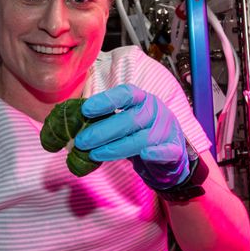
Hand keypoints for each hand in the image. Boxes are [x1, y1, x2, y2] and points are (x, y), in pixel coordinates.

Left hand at [76, 84, 191, 189]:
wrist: (169, 155)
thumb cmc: (139, 133)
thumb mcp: (125, 120)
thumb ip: (106, 119)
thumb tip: (74, 123)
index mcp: (142, 100)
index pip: (126, 94)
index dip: (106, 100)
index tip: (85, 110)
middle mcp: (155, 111)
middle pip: (130, 119)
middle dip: (103, 131)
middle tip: (81, 141)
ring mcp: (166, 130)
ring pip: (142, 139)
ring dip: (116, 148)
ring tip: (94, 155)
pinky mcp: (175, 150)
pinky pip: (167, 151)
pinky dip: (156, 153)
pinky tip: (145, 154)